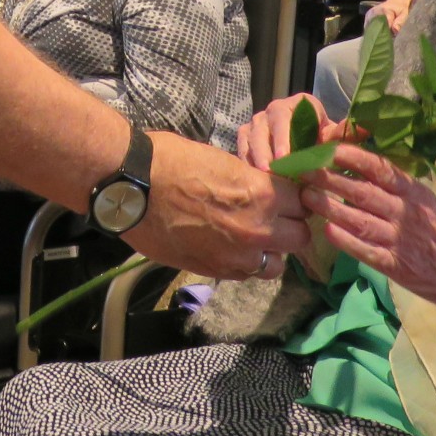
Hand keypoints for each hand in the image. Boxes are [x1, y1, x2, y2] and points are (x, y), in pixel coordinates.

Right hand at [121, 133, 308, 279]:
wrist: (133, 187)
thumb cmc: (172, 161)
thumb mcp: (224, 160)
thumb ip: (252, 181)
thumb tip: (265, 189)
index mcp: (263, 194)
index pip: (302, 202)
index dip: (293, 197)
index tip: (284, 195)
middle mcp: (258, 229)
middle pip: (299, 236)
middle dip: (289, 226)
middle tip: (272, 216)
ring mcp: (237, 255)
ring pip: (277, 264)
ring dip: (271, 250)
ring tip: (252, 237)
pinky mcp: (215, 270)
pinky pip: (247, 274)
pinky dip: (245, 264)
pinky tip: (229, 247)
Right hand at [236, 96, 350, 171]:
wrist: (309, 141)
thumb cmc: (322, 138)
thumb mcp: (332, 136)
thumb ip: (342, 134)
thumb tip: (364, 128)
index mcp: (299, 104)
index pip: (286, 117)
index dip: (283, 137)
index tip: (285, 158)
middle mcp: (274, 110)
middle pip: (263, 128)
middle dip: (265, 151)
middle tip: (269, 171)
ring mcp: (257, 123)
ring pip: (250, 139)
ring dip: (254, 159)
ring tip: (260, 179)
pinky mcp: (246, 137)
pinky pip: (241, 149)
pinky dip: (245, 163)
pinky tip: (251, 181)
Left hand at [300, 143, 435, 300]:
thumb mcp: (427, 201)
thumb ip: (398, 187)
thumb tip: (362, 167)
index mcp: (414, 192)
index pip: (381, 169)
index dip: (353, 157)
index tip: (329, 148)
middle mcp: (405, 213)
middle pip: (362, 192)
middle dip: (329, 179)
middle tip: (303, 169)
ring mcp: (399, 240)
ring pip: (358, 220)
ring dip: (329, 207)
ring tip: (306, 197)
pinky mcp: (394, 266)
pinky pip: (364, 251)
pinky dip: (344, 240)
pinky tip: (326, 230)